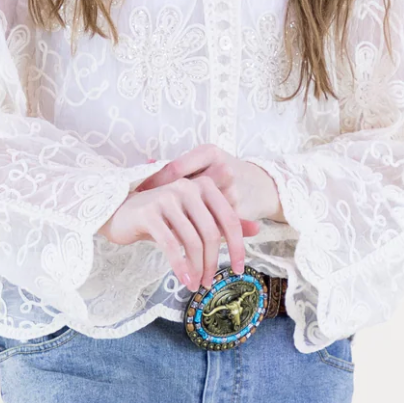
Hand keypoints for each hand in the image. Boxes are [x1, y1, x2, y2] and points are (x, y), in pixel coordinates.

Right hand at [99, 171, 259, 291]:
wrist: (120, 213)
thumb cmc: (161, 217)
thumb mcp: (193, 217)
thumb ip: (222, 221)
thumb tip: (257, 229)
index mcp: (202, 186)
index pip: (228, 219)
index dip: (237, 247)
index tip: (239, 270)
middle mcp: (187, 187)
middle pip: (210, 232)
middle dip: (212, 262)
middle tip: (209, 282)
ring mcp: (167, 197)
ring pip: (191, 240)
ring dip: (196, 268)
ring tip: (195, 284)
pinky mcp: (149, 212)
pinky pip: (171, 244)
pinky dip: (180, 265)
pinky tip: (183, 280)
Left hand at [135, 143, 284, 227]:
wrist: (265, 184)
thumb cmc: (227, 172)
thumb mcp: (207, 161)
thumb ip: (180, 166)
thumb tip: (146, 161)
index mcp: (210, 153)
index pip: (174, 168)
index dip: (154, 181)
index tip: (138, 193)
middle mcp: (221, 170)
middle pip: (184, 191)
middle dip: (165, 206)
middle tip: (145, 219)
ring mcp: (232, 192)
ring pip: (199, 216)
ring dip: (182, 230)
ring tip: (162, 236)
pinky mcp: (239, 212)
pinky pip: (213, 228)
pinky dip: (199, 238)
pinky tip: (187, 248)